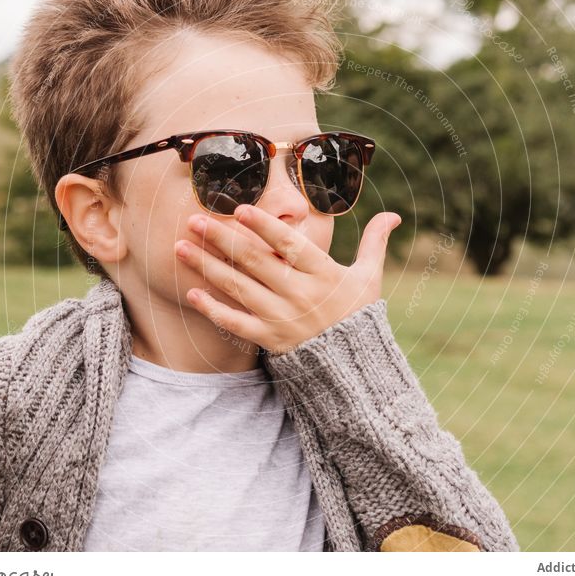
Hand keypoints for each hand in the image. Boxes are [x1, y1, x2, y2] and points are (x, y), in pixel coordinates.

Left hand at [174, 204, 401, 354]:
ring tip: (180, 247)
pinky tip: (192, 292)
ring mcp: (282, 318)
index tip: (238, 209)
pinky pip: (236, 323)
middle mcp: (299, 294)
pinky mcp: (270, 339)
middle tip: (193, 220)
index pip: (289, 244)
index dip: (263, 225)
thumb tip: (394, 215)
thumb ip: (375, 242)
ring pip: (238, 288)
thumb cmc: (359, 313)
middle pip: (254, 261)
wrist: (354, 366)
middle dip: (221, 239)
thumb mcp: (370, 277)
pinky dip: (213, 309)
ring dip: (207, 267)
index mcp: (323, 273)